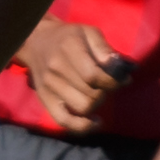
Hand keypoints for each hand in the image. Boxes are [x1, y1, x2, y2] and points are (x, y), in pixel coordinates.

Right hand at [14, 17, 132, 133]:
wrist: (36, 42)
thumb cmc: (69, 37)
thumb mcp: (89, 32)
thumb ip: (105, 50)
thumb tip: (120, 71)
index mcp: (69, 48)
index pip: (93, 75)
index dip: (113, 82)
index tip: (123, 80)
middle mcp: (56, 69)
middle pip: (90, 93)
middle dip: (106, 91)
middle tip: (107, 84)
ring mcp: (49, 86)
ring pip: (82, 107)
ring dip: (97, 103)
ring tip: (97, 93)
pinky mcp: (45, 100)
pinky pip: (63, 121)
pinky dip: (82, 126)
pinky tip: (95, 122)